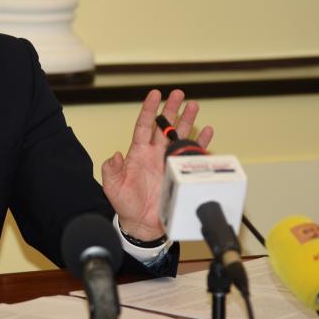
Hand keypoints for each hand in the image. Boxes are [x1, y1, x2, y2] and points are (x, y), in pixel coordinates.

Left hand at [101, 89, 212, 240]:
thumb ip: (111, 169)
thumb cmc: (126, 204)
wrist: (142, 224)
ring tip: (194, 105)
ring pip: (179, 136)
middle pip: (164, 126)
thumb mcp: (112, 186)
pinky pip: (192, 155)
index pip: (143, 125)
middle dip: (172, 109)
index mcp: (138, 153)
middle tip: (179, 94)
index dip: (149, 110)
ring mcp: (168, 162)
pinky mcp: (179, 173)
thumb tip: (114, 155)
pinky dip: (200, 144)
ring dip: (187, 121)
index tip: (155, 94)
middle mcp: (154, 154)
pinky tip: (207, 132)